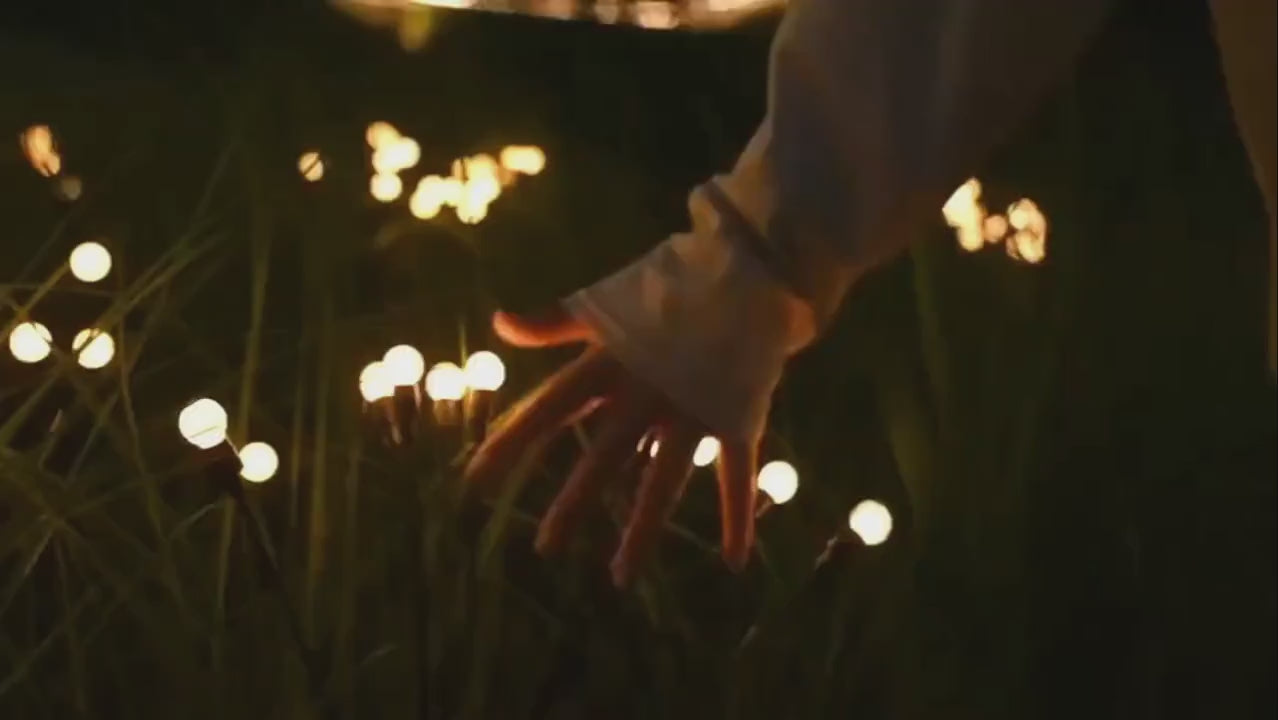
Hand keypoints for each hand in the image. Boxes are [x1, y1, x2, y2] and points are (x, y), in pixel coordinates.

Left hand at [463, 306, 757, 586]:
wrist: (749, 271)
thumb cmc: (670, 288)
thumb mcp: (607, 305)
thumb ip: (553, 323)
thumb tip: (499, 323)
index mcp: (609, 364)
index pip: (549, 409)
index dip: (511, 444)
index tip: (476, 482)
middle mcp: (644, 392)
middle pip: (603, 457)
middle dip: (574, 504)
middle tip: (545, 548)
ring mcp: (692, 409)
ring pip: (664, 480)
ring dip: (642, 530)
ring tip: (620, 577)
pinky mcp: (735, 417)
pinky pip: (736, 475)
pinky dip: (738, 516)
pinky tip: (735, 560)